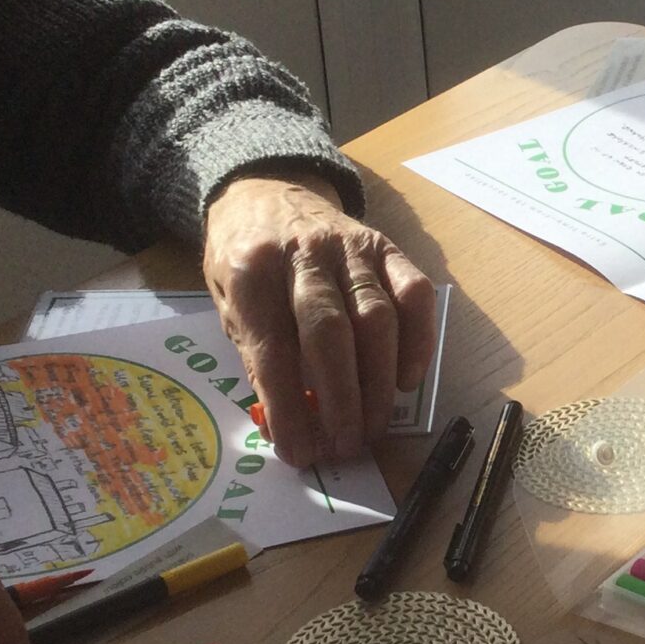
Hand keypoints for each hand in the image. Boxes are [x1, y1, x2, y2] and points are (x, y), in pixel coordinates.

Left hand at [201, 175, 436, 466]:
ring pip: (377, 318)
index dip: (289, 408)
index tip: (300, 452)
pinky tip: (406, 380)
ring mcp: (351, 247)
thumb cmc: (245, 260)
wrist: (267, 191)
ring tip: (373, 426)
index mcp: (251, 270)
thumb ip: (257, 355)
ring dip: (379, 382)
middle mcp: (304, 254)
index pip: (274, 350)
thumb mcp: (227, 304)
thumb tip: (289, 423)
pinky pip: (414, 294)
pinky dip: (417, 341)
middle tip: (346, 446)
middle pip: (331, 334)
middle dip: (342, 400)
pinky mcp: (387, 248)